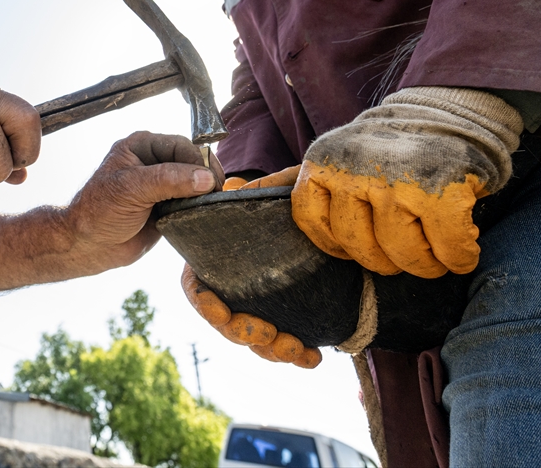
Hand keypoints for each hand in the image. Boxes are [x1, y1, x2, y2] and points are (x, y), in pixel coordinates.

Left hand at [63, 132, 220, 272]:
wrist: (89, 245)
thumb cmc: (98, 211)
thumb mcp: (132, 189)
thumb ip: (168, 180)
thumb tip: (204, 178)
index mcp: (142, 146)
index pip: (182, 146)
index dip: (199, 161)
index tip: (212, 180)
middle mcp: (153, 162)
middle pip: (192, 163)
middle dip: (205, 177)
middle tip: (216, 194)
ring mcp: (162, 185)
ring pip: (195, 183)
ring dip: (204, 194)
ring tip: (210, 205)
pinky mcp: (168, 206)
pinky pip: (191, 203)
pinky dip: (199, 208)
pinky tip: (201, 215)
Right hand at [190, 165, 321, 368]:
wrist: (344, 210)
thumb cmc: (307, 191)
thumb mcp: (287, 183)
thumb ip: (262, 187)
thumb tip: (235, 190)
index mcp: (222, 253)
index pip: (196, 285)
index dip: (203, 303)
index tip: (221, 311)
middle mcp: (239, 282)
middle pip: (225, 321)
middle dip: (244, 333)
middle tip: (268, 333)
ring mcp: (265, 302)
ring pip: (255, 340)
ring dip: (272, 350)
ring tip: (297, 349)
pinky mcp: (293, 315)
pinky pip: (286, 344)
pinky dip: (298, 355)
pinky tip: (314, 357)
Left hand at [293, 87, 521, 277]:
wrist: (450, 113)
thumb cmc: (387, 147)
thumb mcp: (329, 154)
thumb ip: (284, 177)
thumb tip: (235, 191)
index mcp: (321, 164)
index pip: (313, 224)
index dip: (339, 245)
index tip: (363, 243)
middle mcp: (352, 171)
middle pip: (360, 248)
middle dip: (388, 262)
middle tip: (409, 255)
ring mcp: (395, 182)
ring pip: (402, 253)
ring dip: (425, 264)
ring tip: (435, 257)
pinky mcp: (439, 193)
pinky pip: (447, 248)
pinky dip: (459, 257)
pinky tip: (461, 252)